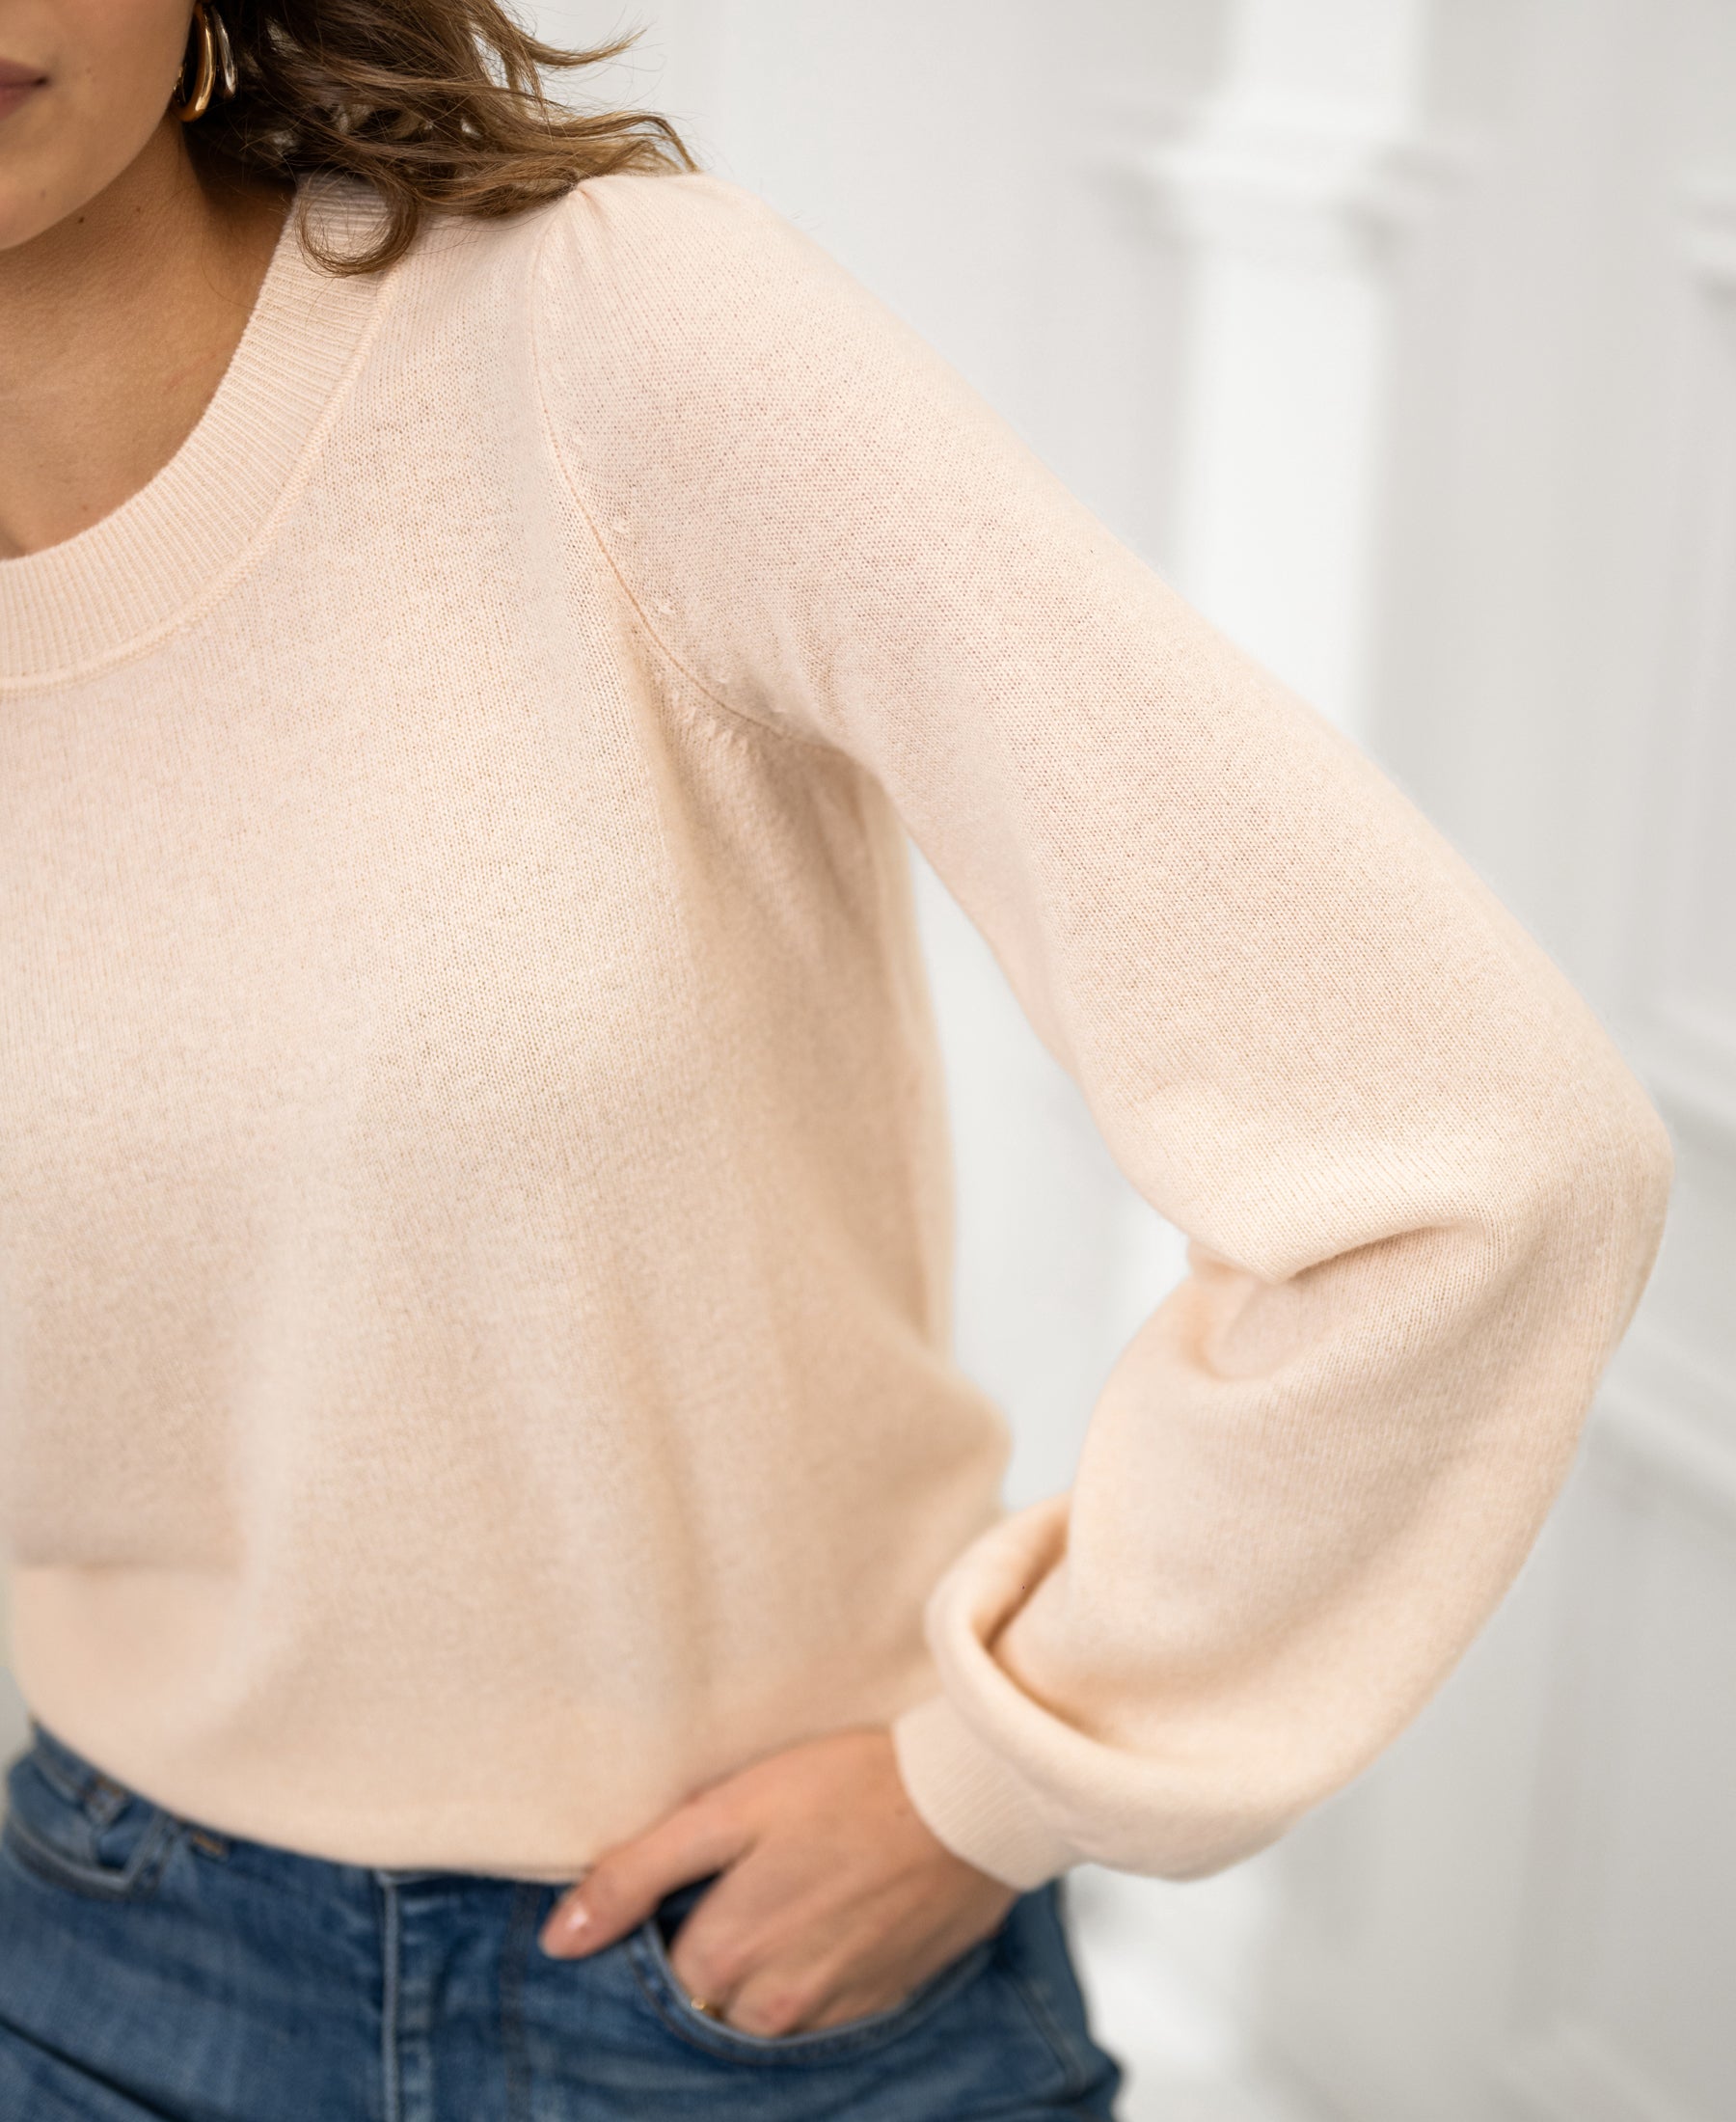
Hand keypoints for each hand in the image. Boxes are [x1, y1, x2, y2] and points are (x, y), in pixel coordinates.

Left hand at [537, 1724, 1019, 2034]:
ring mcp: (829, 2011)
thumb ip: (639, 1872)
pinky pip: (817, 2013)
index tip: (671, 1890)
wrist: (973, 1802)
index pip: (652, 1976)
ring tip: (779, 1896)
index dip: (650, 1931)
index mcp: (724, 1955)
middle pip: (706, 1999)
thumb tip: (561, 1940)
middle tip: (729, 1886)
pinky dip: (807, 1974)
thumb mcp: (730, 1809)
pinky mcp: (877, 2002)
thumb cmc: (851, 1786)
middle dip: (703, 1955)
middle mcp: (772, 2005)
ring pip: (758, 2014)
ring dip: (755, 1971)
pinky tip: (824, 1916)